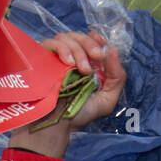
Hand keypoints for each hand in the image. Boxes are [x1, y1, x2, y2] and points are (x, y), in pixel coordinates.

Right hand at [8, 30, 126, 158]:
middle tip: (96, 57)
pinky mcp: (43, 56)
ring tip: (80, 69)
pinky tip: (67, 63)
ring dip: (78, 50)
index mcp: (89, 64)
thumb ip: (117, 77)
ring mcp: (57, 56)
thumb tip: (114, 50)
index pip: (93, 42)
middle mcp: (73, 58)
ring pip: (67, 37)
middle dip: (90, 45)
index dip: (98, 40)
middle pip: (81, 36)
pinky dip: (62, 48)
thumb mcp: (107, 100)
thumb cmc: (81, 114)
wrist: (57, 124)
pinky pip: (51, 42)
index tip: (102, 48)